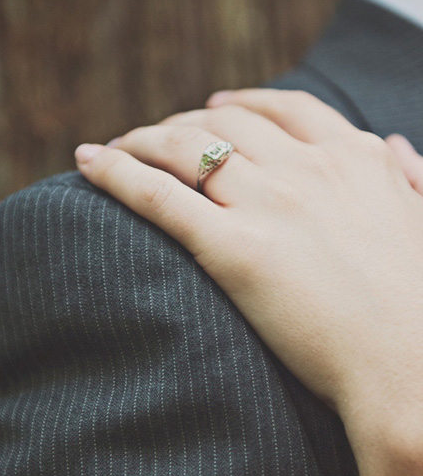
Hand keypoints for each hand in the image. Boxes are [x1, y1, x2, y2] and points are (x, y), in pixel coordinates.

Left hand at [75, 89, 422, 475]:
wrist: (414, 374)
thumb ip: (409, 174)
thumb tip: (394, 141)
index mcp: (353, 158)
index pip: (283, 107)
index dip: (241, 101)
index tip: (213, 106)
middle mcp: (306, 169)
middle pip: (223, 124)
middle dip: (181, 122)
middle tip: (154, 135)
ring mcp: (268, 205)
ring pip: (184, 148)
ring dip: (140, 139)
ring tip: (114, 146)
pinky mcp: (233, 250)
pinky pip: (159, 197)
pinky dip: (115, 172)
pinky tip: (86, 161)